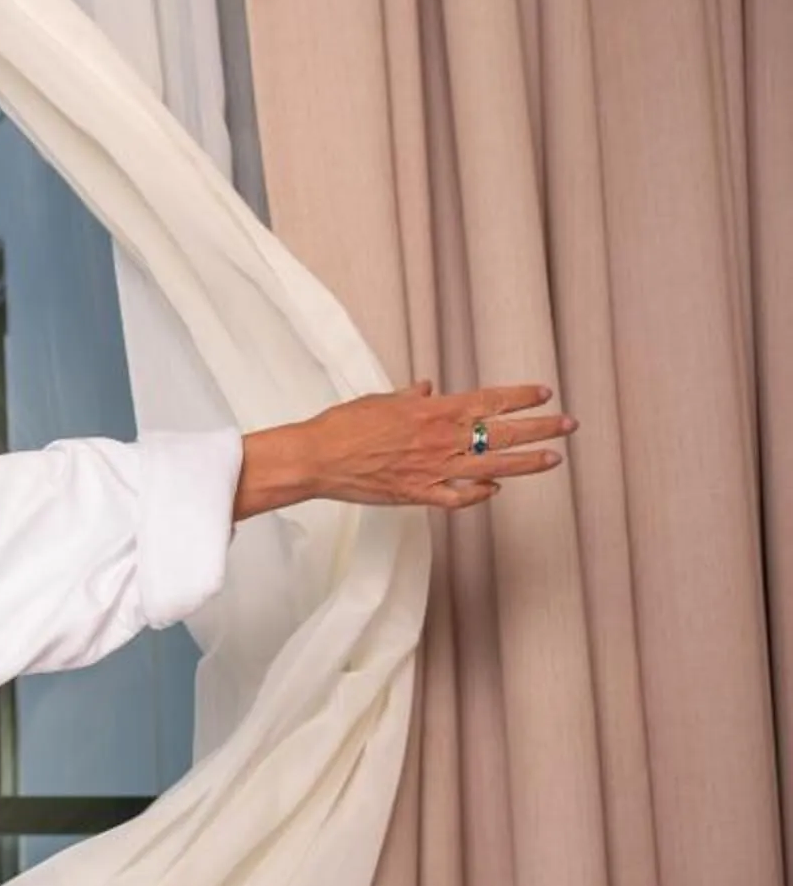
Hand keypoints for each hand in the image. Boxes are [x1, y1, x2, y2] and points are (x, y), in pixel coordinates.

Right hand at [235, 379, 572, 519]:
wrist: (315, 459)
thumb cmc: (342, 426)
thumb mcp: (379, 400)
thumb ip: (409, 396)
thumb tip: (426, 387)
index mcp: (433, 411)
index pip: (489, 400)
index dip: (520, 396)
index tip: (544, 393)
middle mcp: (440, 439)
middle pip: (502, 432)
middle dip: (541, 427)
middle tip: (569, 424)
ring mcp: (433, 470)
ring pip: (493, 466)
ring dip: (527, 462)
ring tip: (553, 459)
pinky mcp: (418, 495)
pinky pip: (459, 497)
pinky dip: (480, 494)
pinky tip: (495, 489)